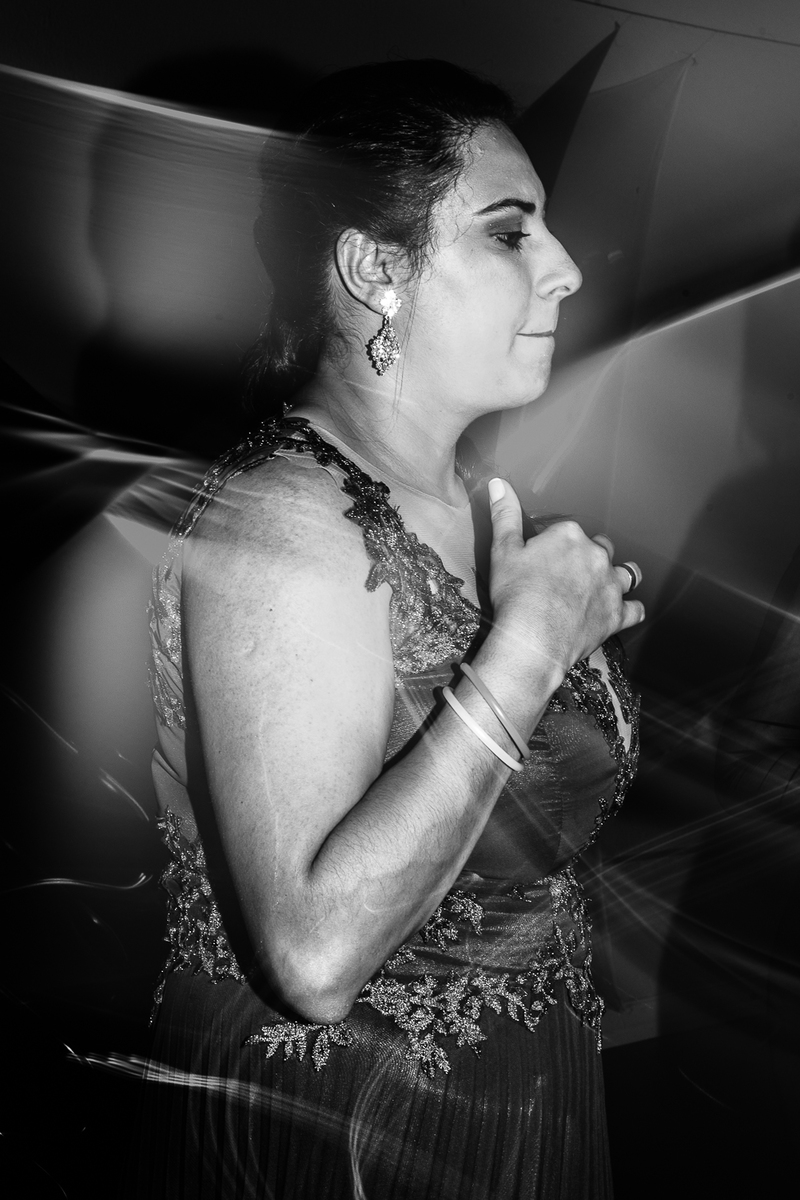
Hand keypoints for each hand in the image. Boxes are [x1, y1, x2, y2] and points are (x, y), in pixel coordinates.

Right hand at [487, 478, 644, 675]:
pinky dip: (630, 610)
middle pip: (600, 547)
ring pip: (627, 573)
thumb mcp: (503, 550)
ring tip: (606, 582)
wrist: (533, 639)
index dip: (555, 544)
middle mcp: (596, 556)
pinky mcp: (616, 614)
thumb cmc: (517, 596)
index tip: (544, 557)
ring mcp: (610, 586)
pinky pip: (635, 609)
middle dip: (588, 556)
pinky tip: (623, 611)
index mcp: (569, 536)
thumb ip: (505, 514)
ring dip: (619, 575)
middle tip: (568, 573)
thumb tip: (500, 484)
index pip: (567, 531)